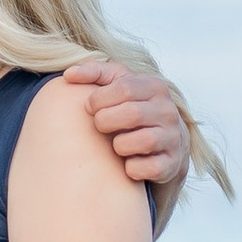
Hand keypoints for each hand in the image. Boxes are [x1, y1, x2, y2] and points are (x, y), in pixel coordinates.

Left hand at [62, 56, 184, 194]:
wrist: (165, 142)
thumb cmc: (132, 107)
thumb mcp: (118, 84)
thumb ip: (95, 73)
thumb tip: (68, 75)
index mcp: (155, 87)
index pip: (124, 89)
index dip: (99, 99)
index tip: (90, 107)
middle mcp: (168, 112)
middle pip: (132, 114)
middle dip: (106, 122)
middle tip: (100, 125)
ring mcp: (173, 138)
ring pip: (142, 141)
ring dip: (119, 145)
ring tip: (116, 144)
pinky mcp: (171, 164)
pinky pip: (147, 168)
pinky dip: (132, 168)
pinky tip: (127, 163)